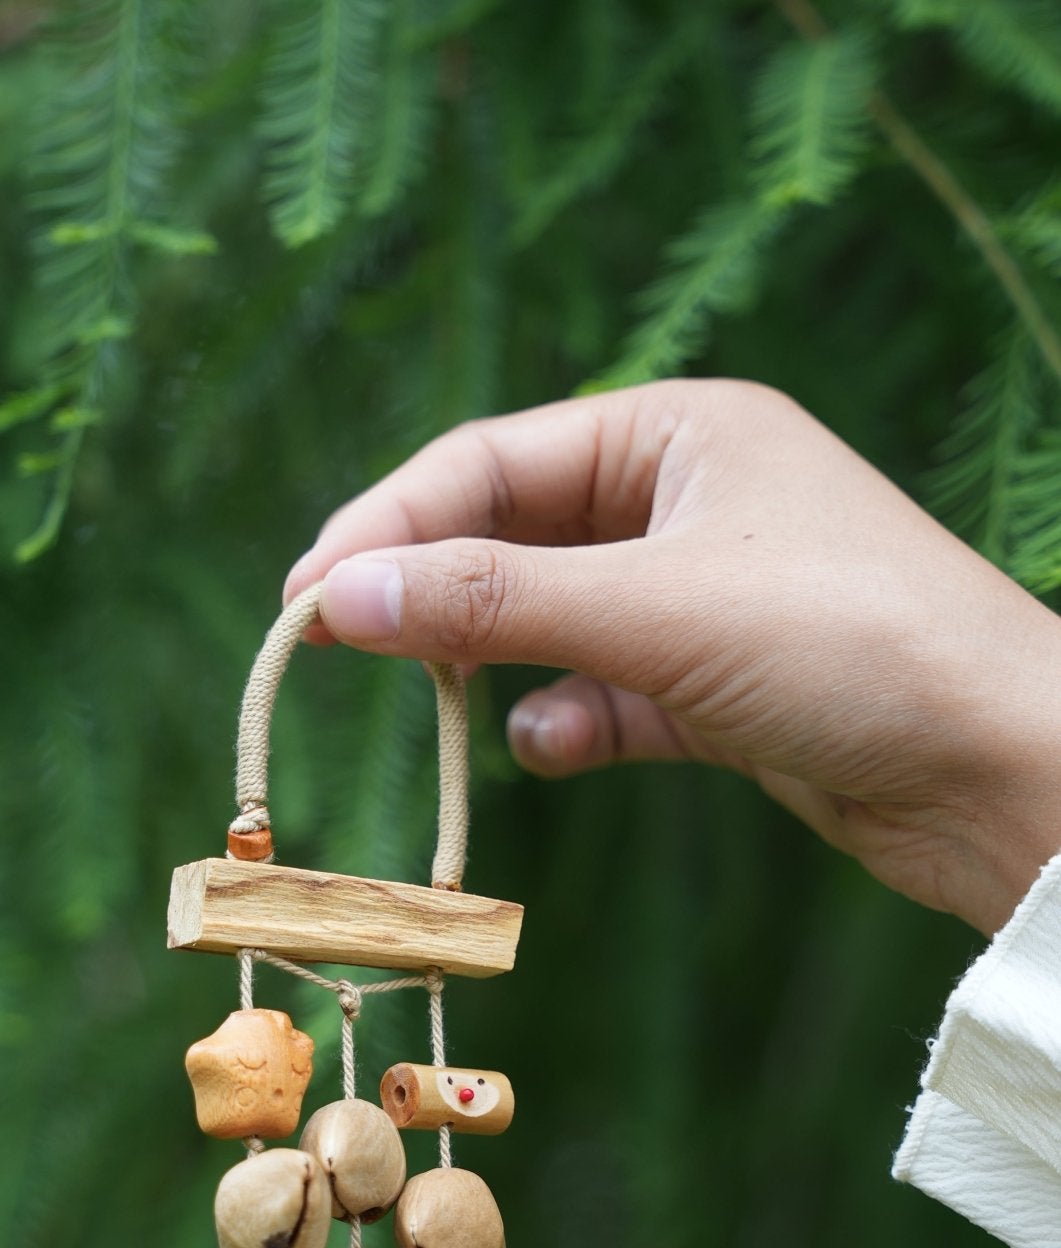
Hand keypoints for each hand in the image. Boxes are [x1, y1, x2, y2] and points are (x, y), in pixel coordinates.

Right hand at [283, 380, 1060, 933]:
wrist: (999, 769)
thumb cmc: (849, 645)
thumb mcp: (654, 608)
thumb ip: (489, 600)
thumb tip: (332, 597)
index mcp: (683, 429)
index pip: (495, 459)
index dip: (390, 521)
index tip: (305, 597)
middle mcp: (689, 500)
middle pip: (516, 536)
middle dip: (437, 595)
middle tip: (337, 648)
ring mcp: (705, 598)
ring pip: (554, 621)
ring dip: (500, 662)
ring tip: (456, 701)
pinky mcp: (719, 689)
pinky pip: (607, 693)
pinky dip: (570, 720)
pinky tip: (559, 744)